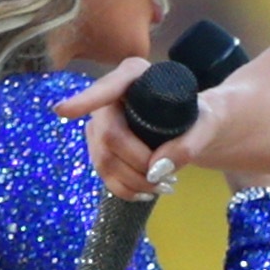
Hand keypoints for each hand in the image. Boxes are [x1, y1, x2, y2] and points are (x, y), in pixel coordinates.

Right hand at [57, 56, 220, 195]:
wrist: (196, 128)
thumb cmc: (202, 117)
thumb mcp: (207, 125)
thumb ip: (189, 144)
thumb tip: (156, 169)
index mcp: (134, 75)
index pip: (107, 88)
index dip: (85, 100)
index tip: (62, 111)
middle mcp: (111, 96)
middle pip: (108, 134)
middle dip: (136, 163)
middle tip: (168, 179)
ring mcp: (102, 123)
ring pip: (103, 158)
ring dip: (132, 181)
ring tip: (164, 188)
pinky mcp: (101, 147)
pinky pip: (103, 173)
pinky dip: (124, 189)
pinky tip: (144, 194)